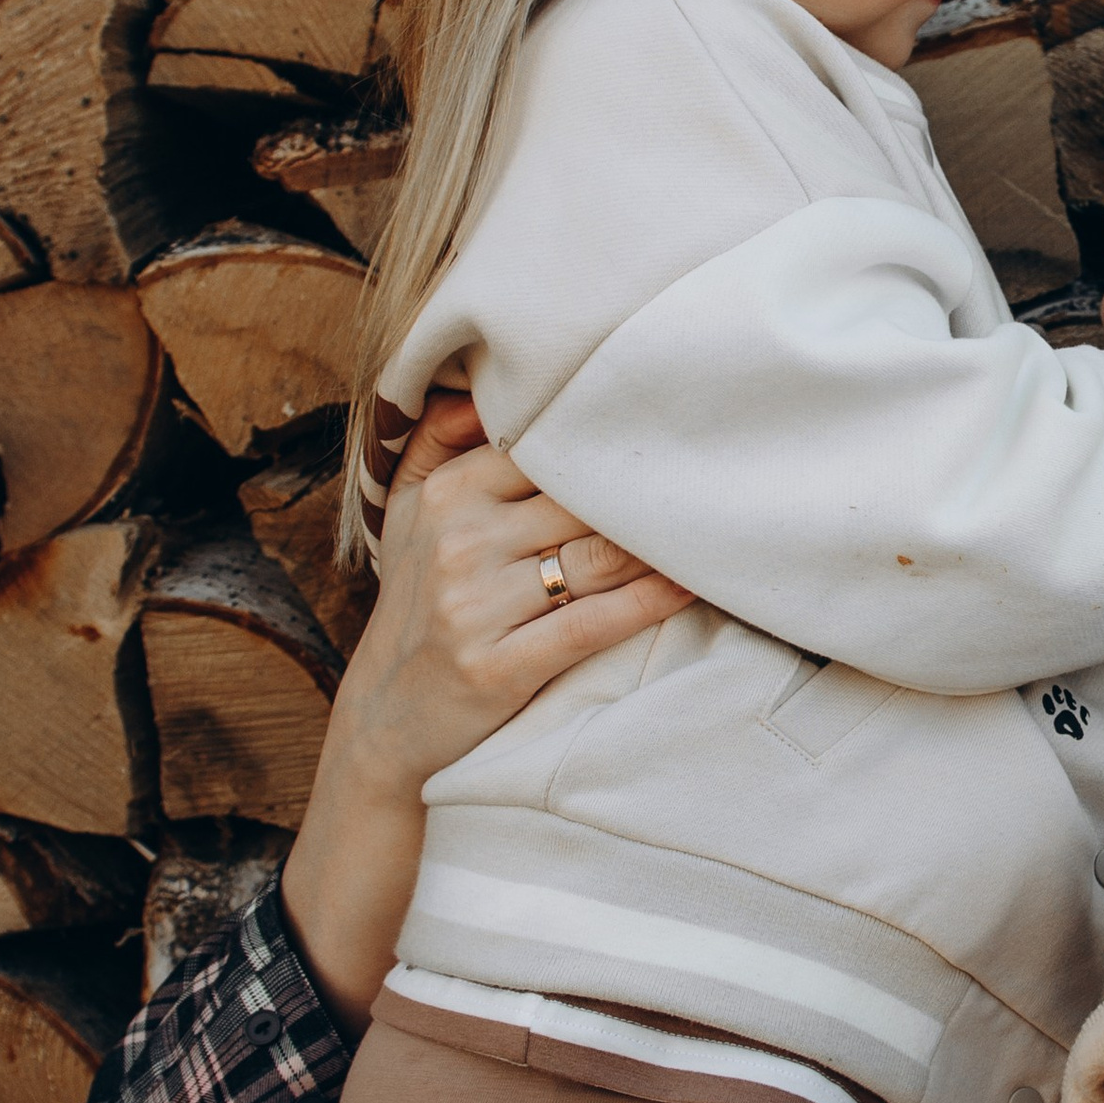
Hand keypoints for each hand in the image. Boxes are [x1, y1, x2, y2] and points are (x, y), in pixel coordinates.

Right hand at [283, 392, 691, 1029]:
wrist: (384, 724)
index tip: (677, 427)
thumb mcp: (407, 518)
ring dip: (662, 543)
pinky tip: (693, 583)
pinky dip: (652, 600)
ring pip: (599, 556)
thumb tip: (485, 378)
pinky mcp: (500, 666)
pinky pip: (595, 620)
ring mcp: (476, 606)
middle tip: (719, 473)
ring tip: (716, 524)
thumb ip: (440, 442)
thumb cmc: (414, 609)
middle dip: (650, 492)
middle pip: (584, 499)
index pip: (549, 447)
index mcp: (446, 493)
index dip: (615, 441)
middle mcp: (458, 541)